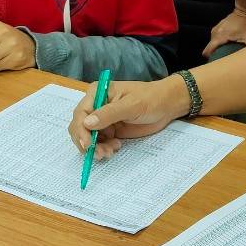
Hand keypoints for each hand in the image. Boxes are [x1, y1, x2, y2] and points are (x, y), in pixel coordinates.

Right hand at [67, 76, 189, 160]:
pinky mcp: (109, 130)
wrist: (166, 106)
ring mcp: (101, 119)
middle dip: (87, 142)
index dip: (80, 131)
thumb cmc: (150, 99)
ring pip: (87, 137)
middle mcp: (95, 105)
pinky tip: (115, 147)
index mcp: (97, 93)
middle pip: (79, 127)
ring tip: (110, 152)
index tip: (87, 145)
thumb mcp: (131, 105)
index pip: (80, 113)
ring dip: (95, 148)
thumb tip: (87, 123)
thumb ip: (109, 113)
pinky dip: (103, 148)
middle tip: (100, 153)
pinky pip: (99, 142)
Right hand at [203, 7, 245, 57]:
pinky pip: (218, 36)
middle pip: (211, 48)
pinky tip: (229, 45)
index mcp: (219, 37)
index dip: (211, 60)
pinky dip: (221, 42)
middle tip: (225, 62)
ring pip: (214, 42)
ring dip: (219, 48)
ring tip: (227, 55)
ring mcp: (218, 27)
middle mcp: (215, 32)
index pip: (207, 51)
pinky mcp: (222, 25)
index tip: (217, 66)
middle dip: (216, 55)